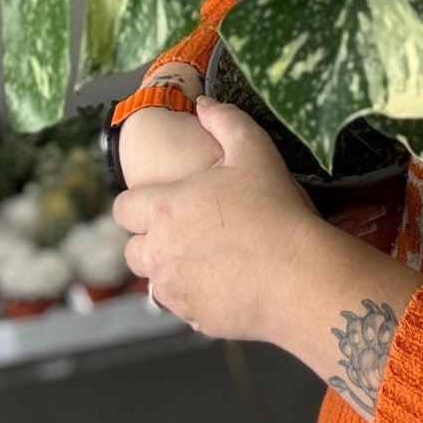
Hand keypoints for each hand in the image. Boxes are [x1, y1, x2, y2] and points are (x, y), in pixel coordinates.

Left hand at [113, 96, 319, 341]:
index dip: (139, 203)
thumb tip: (203, 104)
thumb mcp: (254, 150)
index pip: (123, 209)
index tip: (162, 200)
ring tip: (206, 255)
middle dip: (151, 239)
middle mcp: (159, 253)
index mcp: (164, 210)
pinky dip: (195, 294)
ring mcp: (175, 290)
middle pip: (132, 249)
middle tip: (185, 229)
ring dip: (170, 268)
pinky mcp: (194, 318)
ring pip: (155, 280)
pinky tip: (226, 279)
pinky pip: (183, 305)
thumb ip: (224, 120)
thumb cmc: (275, 211)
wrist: (298, 275)